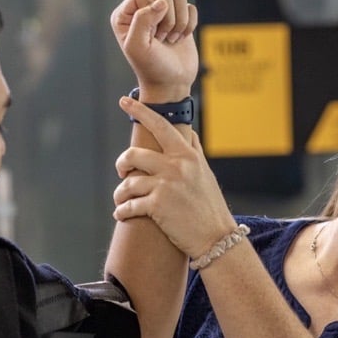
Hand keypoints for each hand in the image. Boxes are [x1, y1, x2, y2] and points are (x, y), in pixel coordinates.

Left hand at [110, 0, 198, 99]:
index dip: (151, 12)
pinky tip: (181, 38)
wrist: (171, 83)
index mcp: (125, 14)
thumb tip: (162, 2)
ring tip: (171, 38)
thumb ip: (142, 19)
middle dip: (167, 19)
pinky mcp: (180, 18)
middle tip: (161, 38)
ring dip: (179, 21)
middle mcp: (142, 9)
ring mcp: (162, 13)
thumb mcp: (138, 46)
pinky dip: (190, 24)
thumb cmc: (151, 67)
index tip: (152, 35)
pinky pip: (191, 7)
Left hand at [111, 96, 235, 258]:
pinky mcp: (157, 206)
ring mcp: (166, 185)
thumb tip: (189, 133)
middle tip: (122, 171)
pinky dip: (122, 211)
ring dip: (120, 193)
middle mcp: (176, 166)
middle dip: (122, 162)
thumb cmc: (210, 207)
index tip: (125, 101)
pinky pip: (129, 205)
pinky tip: (121, 215)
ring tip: (121, 200)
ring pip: (128, 182)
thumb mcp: (205, 173)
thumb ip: (194, 152)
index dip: (141, 111)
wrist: (217, 237)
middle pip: (134, 154)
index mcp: (188, 156)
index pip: (161, 126)